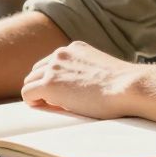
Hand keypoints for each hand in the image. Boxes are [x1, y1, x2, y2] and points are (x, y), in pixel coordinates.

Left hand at [20, 41, 141, 118]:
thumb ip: (86, 72)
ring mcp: (54, 68)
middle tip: (54, 102)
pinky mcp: (50, 85)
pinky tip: (43, 108)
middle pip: (37, 70)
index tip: (62, 93)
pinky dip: (32, 101)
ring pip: (30, 81)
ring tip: (50, 107)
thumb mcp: (101, 70)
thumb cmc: (122, 86)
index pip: (52, 62)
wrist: (128, 87)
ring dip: (38, 94)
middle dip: (42, 85)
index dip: (54, 79)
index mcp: (74, 48)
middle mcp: (61, 54)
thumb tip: (79, 89)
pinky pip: (27, 93)